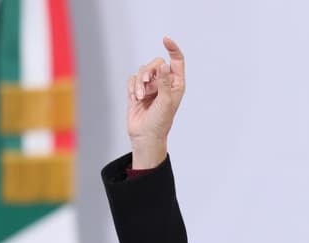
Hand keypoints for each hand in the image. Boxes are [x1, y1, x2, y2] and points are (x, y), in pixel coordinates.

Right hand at [126, 37, 185, 167]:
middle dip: (148, 72)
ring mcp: (151, 86)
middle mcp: (164, 83)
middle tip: (146, 84)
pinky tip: (135, 99)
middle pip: (155, 63)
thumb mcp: (165, 102)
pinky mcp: (137, 90)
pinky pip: (132, 79)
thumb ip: (164, 83)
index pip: (177, 61)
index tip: (165, 39)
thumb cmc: (160, 122)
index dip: (172, 48)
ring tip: (140, 97)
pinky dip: (132, 88)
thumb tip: (163, 65)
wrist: (145, 136)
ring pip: (142, 71)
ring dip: (139, 83)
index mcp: (176, 84)